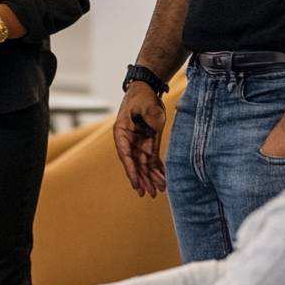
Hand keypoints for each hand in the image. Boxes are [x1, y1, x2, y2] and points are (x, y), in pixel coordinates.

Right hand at [113, 82, 166, 196]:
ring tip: (158, 191)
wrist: (146, 90)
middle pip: (134, 163)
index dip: (131, 170)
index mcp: (122, 131)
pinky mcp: (147, 141)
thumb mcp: (147, 105)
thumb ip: (150, 117)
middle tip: (149, 194)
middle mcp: (128, 139)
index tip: (136, 183)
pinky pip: (152, 158)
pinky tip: (162, 180)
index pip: (125, 154)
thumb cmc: (142, 97)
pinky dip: (157, 169)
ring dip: (150, 177)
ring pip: (143, 163)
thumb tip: (155, 132)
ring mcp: (138, 141)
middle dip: (142, 179)